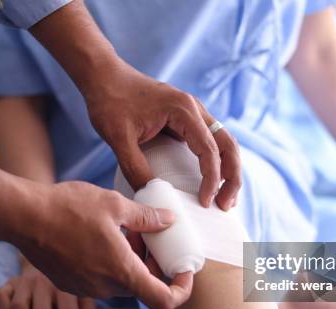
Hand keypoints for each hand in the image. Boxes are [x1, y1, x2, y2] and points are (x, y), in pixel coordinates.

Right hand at [0, 169, 193, 308]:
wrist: (23, 216)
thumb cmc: (69, 208)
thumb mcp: (116, 205)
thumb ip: (148, 218)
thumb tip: (170, 221)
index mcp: (122, 271)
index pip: (165, 300)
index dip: (182, 290)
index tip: (183, 271)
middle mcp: (106, 288)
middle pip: (144, 288)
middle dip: (154, 266)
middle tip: (153, 239)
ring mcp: (86, 289)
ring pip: (122, 283)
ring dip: (132, 263)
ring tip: (126, 232)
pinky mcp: (72, 284)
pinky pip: (101, 280)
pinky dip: (112, 265)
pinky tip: (104, 237)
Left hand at [83, 59, 240, 209]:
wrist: (104, 76)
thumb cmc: (110, 100)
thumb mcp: (118, 138)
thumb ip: (135, 167)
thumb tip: (152, 195)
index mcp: (183, 110)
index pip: (209, 150)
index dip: (211, 179)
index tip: (204, 202)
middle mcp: (195, 109)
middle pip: (228, 145)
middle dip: (232, 177)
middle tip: (226, 205)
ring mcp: (193, 112)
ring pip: (224, 142)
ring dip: (229, 170)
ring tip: (225, 198)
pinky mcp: (186, 119)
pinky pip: (211, 141)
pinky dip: (218, 161)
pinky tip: (212, 181)